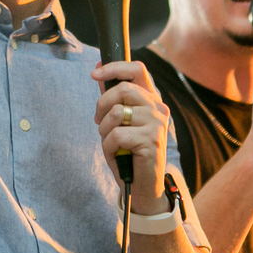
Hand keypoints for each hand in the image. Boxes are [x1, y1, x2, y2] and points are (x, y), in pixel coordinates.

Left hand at [93, 62, 171, 214]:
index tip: (94, 73)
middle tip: (98, 121)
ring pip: (117, 112)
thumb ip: (111, 97)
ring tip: (109, 141)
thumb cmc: (128, 152)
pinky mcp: (152, 140)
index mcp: (151, 99)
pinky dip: (108, 146)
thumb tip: (98, 71)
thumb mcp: (117, 122)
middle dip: (102, 104)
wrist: (141, 186)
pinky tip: (115, 153)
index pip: (137, 69)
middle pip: (122, 89)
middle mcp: (158, 108)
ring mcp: (157, 123)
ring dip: (104, 129)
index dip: (115, 67)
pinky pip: (117, 134)